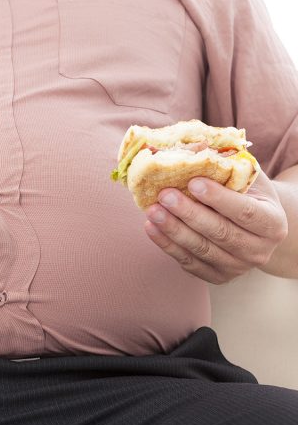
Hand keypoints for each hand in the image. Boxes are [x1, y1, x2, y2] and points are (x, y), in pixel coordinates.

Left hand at [143, 172, 287, 283]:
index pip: (246, 212)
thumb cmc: (246, 195)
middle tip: (164, 195)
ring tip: (151, 210)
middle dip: (189, 213)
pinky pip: (188, 262)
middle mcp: (258, 251)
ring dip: (173, 230)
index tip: (193, 182)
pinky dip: (167, 245)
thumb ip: (228, 166)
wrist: (253, 228)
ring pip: (201, 249)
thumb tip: (194, 147)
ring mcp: (236, 267)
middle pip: (220, 232)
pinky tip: (150, 228)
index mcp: (272, 224)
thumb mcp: (247, 179)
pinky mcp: (215, 277)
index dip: (219, 199)